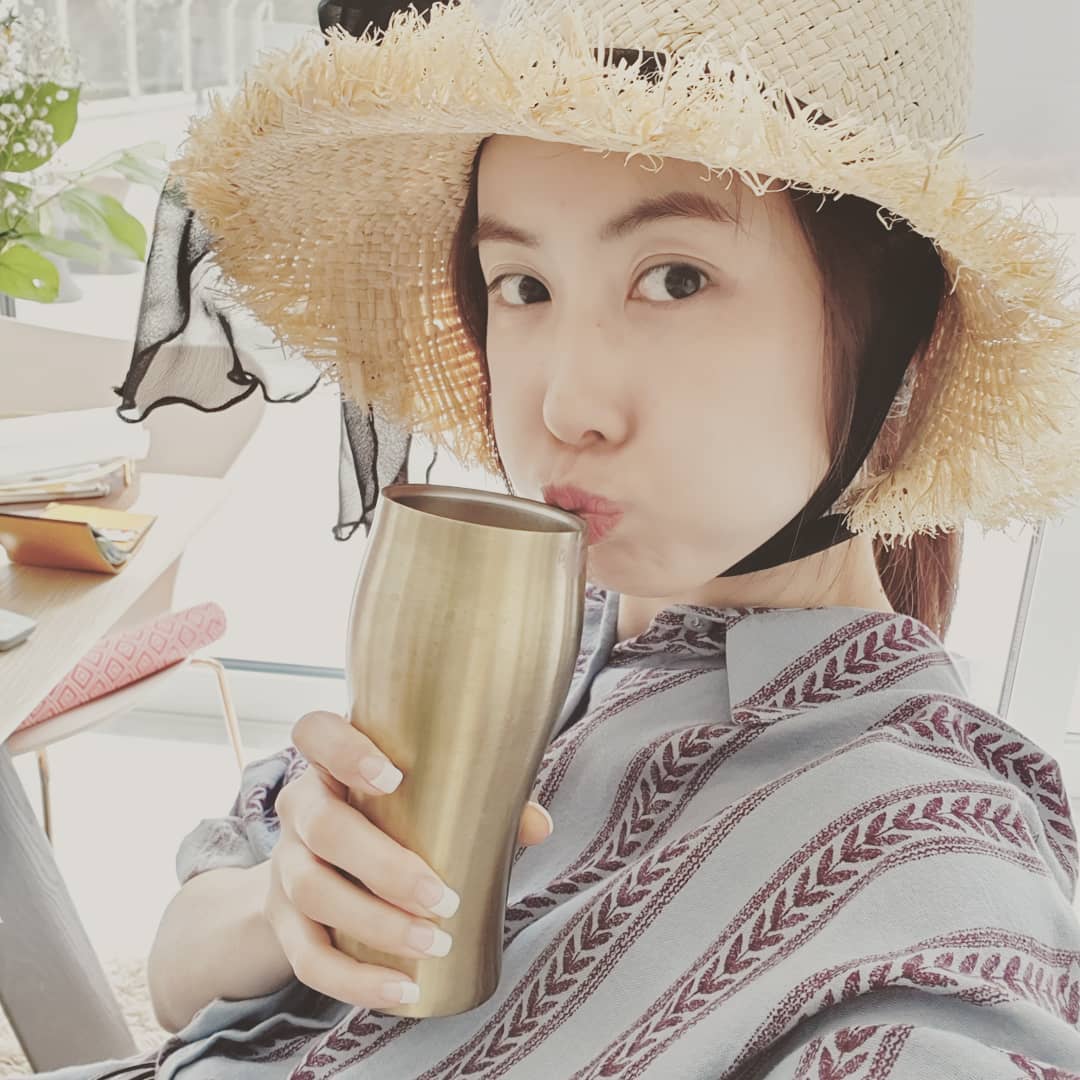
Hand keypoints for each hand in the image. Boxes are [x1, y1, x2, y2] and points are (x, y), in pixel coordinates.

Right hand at [265, 709, 552, 1008]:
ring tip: (434, 943)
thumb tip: (538, 826)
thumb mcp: (423, 798)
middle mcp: (300, 808)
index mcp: (330, 763)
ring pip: (312, 892)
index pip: (315, 732)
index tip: (392, 777)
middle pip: (322, 826)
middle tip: (442, 896)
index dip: (344, 749)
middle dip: (383, 866)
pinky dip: (353, 981)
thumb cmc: (391, 819)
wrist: (323, 869)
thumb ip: (482, 800)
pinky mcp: (284, 924)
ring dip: (376, 924)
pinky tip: (401, 991)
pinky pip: (306, 959)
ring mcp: (285, 866)